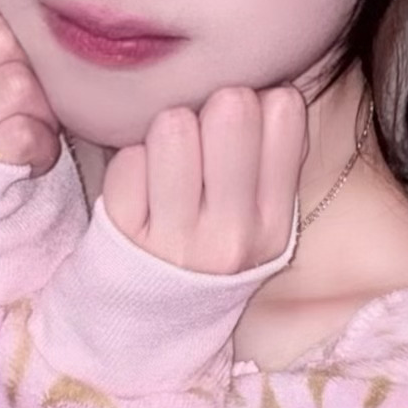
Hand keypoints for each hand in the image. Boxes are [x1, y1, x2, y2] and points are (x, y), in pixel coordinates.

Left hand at [101, 82, 308, 272]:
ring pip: (173, 127)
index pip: (283, 112)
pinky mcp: (125, 236)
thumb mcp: (256, 221)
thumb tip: (270, 83)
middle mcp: (232, 237)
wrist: (147, 324)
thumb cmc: (205, 249)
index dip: (258, 99)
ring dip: (166, 130)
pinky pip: (128, 158)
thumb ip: (269, 158)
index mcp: (274, 225)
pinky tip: (140, 188)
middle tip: (200, 135)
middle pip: (231, 110)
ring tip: (168, 161)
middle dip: (211, 105)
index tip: (243, 125)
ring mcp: (176, 241)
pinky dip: (130, 162)